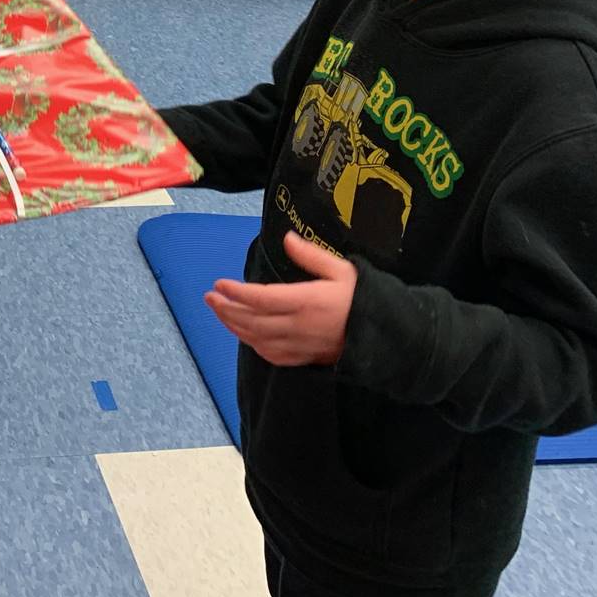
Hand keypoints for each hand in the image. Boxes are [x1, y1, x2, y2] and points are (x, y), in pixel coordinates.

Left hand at [205, 231, 355, 365]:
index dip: (236, 292)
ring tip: (220, 310)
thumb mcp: (342, 270)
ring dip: (233, 325)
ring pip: (256, 339)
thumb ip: (311, 256)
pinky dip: (251, 344)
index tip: (219, 283)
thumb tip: (287, 238)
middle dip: (226, 308)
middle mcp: (299, 326)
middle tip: (210, 296)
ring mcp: (300, 345)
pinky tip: (243, 333)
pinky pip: (270, 355)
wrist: (386, 336)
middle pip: (251, 321)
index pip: (261, 299)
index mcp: (307, 302)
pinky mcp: (304, 358)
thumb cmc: (364, 299)